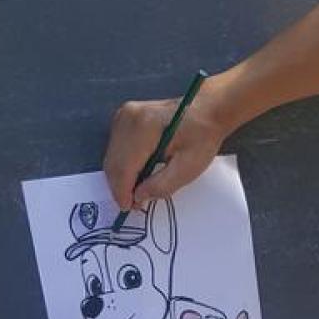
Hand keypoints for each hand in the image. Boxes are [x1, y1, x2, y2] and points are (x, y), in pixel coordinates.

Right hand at [105, 79, 231, 209]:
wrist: (207, 109)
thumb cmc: (202, 137)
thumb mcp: (189, 167)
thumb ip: (162, 186)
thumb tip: (138, 196)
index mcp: (144, 127)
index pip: (123, 167)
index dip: (123, 192)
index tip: (129, 208)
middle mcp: (128, 117)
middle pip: (113, 162)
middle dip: (121, 186)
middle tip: (135, 203)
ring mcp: (124, 114)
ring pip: (111, 156)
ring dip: (121, 177)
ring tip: (138, 190)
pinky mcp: (124, 116)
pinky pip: (115, 148)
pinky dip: (123, 164)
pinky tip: (137, 172)